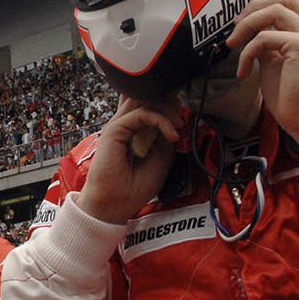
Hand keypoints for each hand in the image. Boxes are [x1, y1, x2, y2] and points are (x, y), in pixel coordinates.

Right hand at [79, 96, 181, 223]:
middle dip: (169, 102)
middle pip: (145, 96)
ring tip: (179, 124)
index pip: (147, 103)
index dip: (168, 104)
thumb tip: (175, 118)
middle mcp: (125, 124)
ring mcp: (119, 125)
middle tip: (182, 116)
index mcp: (133, 129)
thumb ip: (165, 136)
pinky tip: (172, 134)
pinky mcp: (115, 129)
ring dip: (166, 109)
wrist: (116, 203)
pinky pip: (142, 114)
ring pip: (143, 100)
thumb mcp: (162, 157)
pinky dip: (161, 120)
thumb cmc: (134, 186)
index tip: (183, 118)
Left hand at [225, 0, 298, 145]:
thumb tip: (253, 34)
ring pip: (276, 9)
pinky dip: (247, 52)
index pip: (296, 2)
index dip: (268, 5)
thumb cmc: (296, 101)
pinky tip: (244, 71)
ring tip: (234, 43)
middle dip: (256, 6)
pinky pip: (264, 37)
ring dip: (248, 23)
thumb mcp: (279, 64)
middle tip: (237, 27)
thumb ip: (271, 45)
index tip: (247, 23)